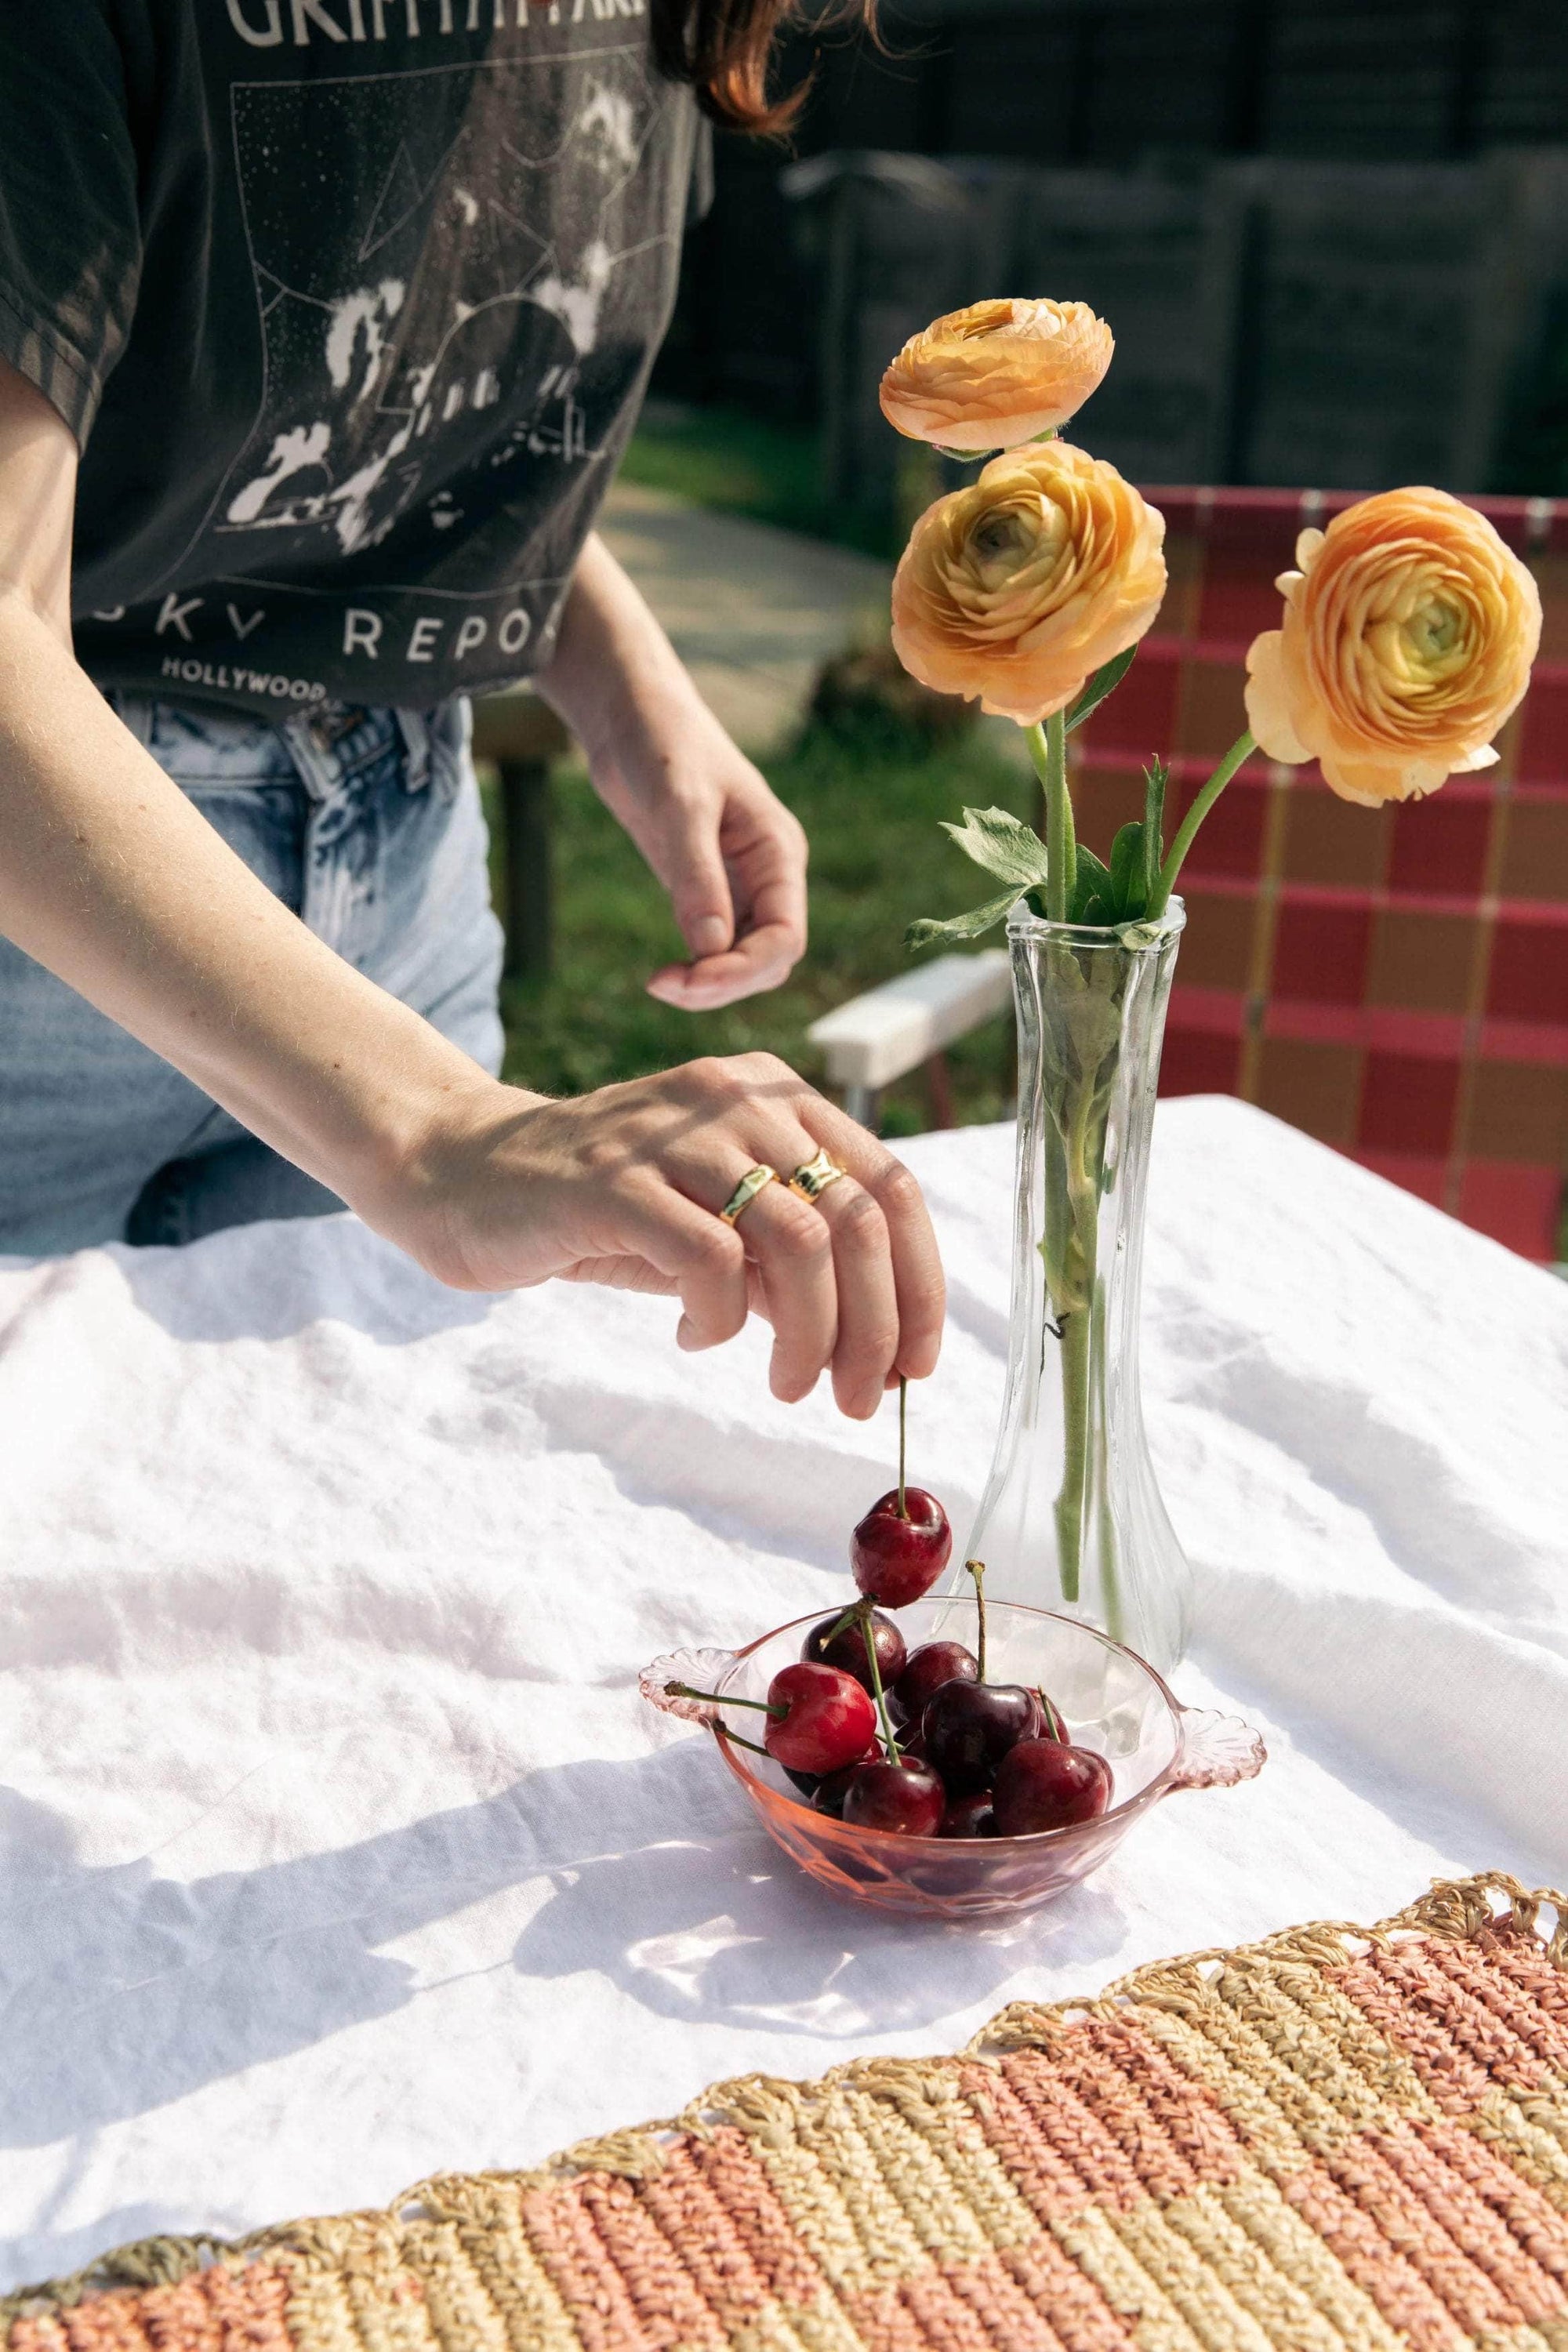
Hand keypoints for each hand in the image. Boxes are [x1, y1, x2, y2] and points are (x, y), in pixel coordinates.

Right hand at [395, 1054, 943, 1418]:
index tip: (913, 1366)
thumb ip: (790, 1266)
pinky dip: (718, 1318)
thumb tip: (876, 1347)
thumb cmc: (607, 1209)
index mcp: (779, 1097)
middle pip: (857, 1219)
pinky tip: (691, 1336)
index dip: (920, 1286)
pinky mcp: (615, 1179)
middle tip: (856, 1400)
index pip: (891, 1188)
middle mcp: (740, 1098)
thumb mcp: (718, 1229)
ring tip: (782, 1384)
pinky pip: (709, 1259)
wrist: (466, 1175)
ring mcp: (677, 1132)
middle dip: (874, 1328)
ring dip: (808, 1337)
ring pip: (798, 1240)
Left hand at [534, 532, 806, 1009]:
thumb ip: (697, 876)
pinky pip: (715, 948)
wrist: (628, 715)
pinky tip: (661, 973)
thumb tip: (710, 948)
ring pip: (742, 960)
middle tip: (662, 986)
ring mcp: (738, 885)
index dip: (744, 969)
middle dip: (724, 984)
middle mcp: (768, 875)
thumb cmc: (661, 744)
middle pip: (768, 960)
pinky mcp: (704, 888)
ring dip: (708, 984)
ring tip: (658, 983)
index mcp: (779, 852)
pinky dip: (694, 969)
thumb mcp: (679, 805)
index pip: (786, 938)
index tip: (691, 979)